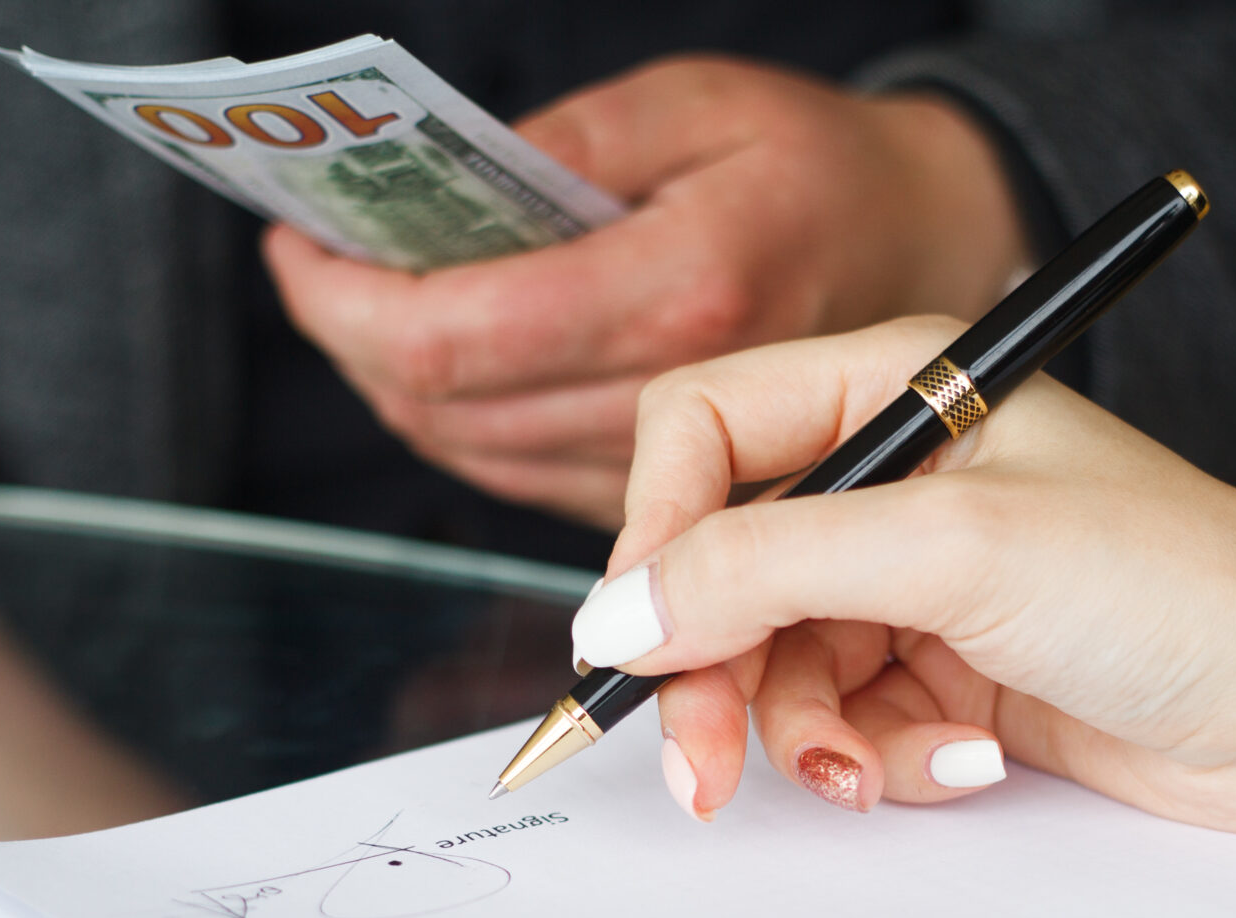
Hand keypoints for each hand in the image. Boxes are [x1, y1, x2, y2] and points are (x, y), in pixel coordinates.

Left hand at [263, 57, 1026, 528]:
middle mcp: (678, 396)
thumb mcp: (701, 104)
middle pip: (444, 409)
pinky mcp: (664, 496)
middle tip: (323, 271)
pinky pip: (519, 482)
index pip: (458, 335)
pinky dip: (461, 425)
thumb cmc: (823, 171)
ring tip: (373, 306)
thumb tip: (441, 190)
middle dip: (352, 344)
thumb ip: (570, 147)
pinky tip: (449, 360)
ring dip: (399, 391)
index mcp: (682, 289)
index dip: (345, 304)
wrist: (936, 252)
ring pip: (471, 459)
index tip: (299, 250)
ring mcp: (672, 465)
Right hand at [574, 318, 1235, 836]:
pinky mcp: (951, 670)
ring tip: (892, 766)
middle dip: (718, 678)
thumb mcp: (961, 554)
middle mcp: (896, 478)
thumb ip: (773, 565)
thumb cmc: (1187, 589)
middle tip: (709, 773)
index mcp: (895, 389)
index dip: (655, 540)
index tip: (640, 643)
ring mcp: (923, 580)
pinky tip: (966, 760)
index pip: (701, 436)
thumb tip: (621, 608)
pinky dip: (888, 756)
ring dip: (818, 735)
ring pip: (780, 664)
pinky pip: (851, 721)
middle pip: (724, 569)